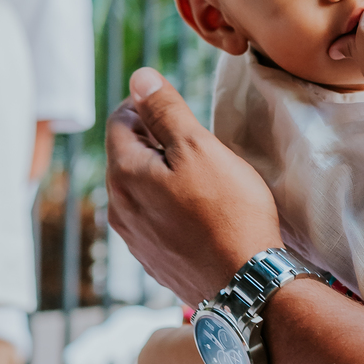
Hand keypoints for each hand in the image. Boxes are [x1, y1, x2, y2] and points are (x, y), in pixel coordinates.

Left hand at [105, 68, 281, 304]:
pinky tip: (200, 211)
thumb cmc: (228, 212)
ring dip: (161, 175)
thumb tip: (139, 77)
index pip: (120, 120)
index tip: (176, 108)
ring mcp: (134, 239)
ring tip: (201, 177)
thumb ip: (166, 110)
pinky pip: (152, 220)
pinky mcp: (152, 261)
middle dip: (154, 140)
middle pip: (126, 156)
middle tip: (194, 140)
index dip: (146, 105)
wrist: (245, 285)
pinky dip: (169, 206)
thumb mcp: (200, 148)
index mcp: (124, 174)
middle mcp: (118, 207)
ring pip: (139, 190)